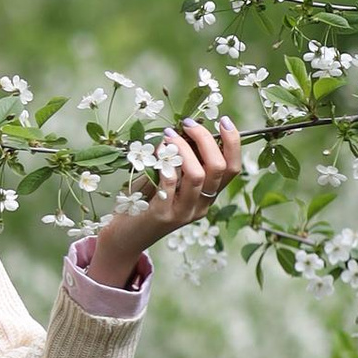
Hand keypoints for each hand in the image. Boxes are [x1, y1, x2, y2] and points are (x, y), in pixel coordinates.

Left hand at [82, 114, 242, 287]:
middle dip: (205, 139)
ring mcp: (183, 212)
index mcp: (208, 195)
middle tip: (188, 124)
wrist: (125, 237)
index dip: (233, 142)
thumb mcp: (169, 178)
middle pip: (219, 168)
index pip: (232, 168)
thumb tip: (188, 129)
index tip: (224, 120)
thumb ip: (181, 160)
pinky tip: (157, 153)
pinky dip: (166, 164)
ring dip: (183, 149)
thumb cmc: (145, 201)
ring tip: (169, 135)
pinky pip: (170, 185)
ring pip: (197, 176)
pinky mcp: (163, 215)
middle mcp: (201, 205)